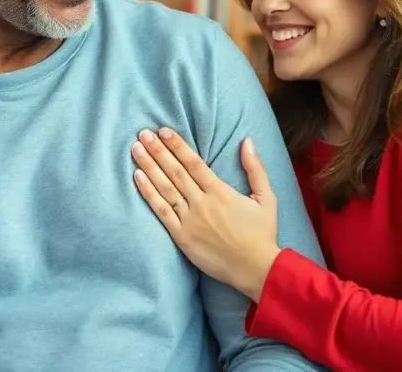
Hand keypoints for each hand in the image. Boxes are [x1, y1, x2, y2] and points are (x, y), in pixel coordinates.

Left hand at [130, 127, 281, 302]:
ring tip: (135, 150)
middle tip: (142, 134)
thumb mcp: (266, 198)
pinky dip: (148, 194)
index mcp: (220, 192)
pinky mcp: (182, 237)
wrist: (256, 269)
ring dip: (149, 167)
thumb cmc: (262, 234)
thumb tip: (247, 141)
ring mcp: (190, 221)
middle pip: (175, 172)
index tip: (163, 131)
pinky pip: (162, 212)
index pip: (194, 163)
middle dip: (158, 151)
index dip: (177, 145)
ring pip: (165, 189)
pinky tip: (137, 178)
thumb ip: (255, 169)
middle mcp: (202, 203)